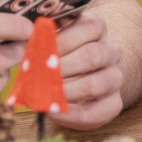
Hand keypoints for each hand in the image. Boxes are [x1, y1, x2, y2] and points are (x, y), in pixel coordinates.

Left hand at [49, 12, 125, 128]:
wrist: (79, 77)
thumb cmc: (59, 54)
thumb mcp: (53, 36)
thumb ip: (45, 32)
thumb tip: (26, 33)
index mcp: (98, 29)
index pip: (90, 28)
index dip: (62, 40)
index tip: (38, 49)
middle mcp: (111, 52)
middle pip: (93, 56)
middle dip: (61, 66)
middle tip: (38, 74)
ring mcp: (115, 78)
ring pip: (95, 84)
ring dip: (64, 91)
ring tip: (43, 94)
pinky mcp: (113, 103)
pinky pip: (95, 111)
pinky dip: (70, 114)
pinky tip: (51, 111)